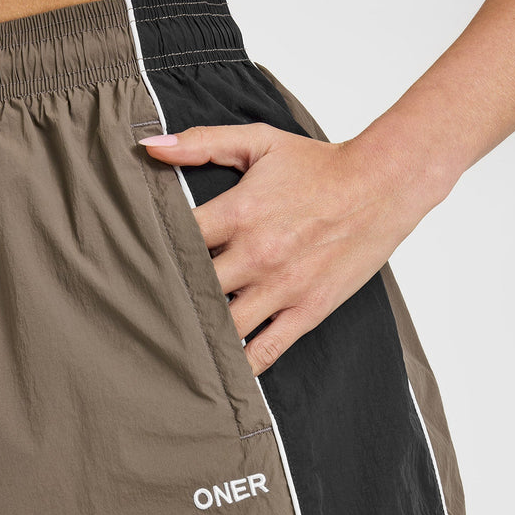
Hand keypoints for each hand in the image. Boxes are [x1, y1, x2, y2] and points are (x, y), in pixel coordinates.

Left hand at [139, 123, 437, 376]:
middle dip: (168, 300)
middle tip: (142, 314)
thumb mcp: (259, 141)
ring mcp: (281, 288)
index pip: (176, 242)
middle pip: (193, 290)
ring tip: (172, 347)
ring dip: (198, 336)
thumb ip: (201, 142)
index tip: (134, 266)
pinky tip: (220, 374)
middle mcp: (255, 255)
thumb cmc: (319, 165)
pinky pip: (265, 350)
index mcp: (238, 213)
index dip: (150, 254)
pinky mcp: (305, 312)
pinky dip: (241, 366)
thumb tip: (150, 146)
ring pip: (223, 327)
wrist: (381, 186)